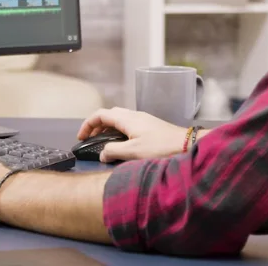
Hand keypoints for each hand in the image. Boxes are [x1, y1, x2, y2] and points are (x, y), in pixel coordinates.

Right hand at [77, 107, 193, 162]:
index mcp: (127, 118)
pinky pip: (128, 124)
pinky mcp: (150, 126)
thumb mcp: (133, 152)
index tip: (81, 138)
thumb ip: (113, 151)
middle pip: (109, 114)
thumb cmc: (160, 147)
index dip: (87, 124)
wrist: (187, 145)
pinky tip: (122, 145)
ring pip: (119, 119)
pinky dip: (118, 132)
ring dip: (108, 129)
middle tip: (91, 140)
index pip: (100, 114)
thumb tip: (101, 154)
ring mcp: (143, 119)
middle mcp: (134, 115)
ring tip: (104, 144)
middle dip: (96, 126)